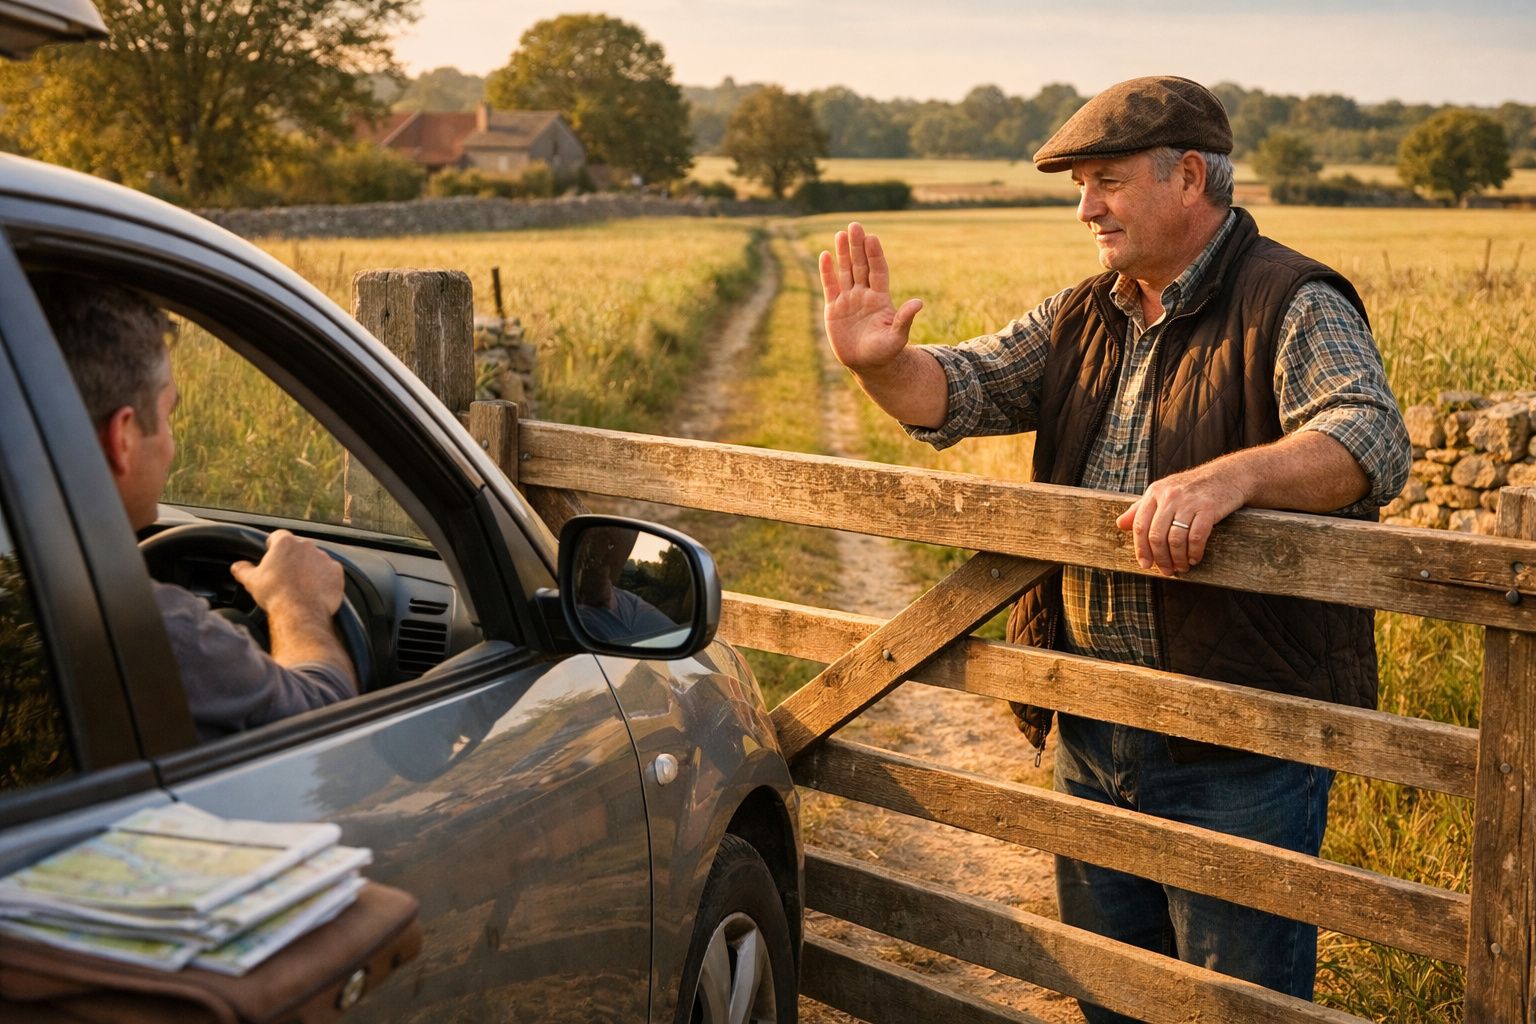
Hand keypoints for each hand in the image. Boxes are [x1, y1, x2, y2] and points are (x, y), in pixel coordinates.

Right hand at [231, 529, 343, 619]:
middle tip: (285, 575)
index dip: (274, 545)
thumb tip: (237, 566)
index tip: (271, 553)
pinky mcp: (336, 571)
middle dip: (292, 558)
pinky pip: (329, 572)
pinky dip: (324, 578)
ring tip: (301, 585)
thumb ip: (243, 569)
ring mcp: (324, 558)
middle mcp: (307, 546)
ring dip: (309, 568)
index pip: (278, 536)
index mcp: (285, 543)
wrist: (300, 612)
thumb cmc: (275, 595)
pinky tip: (315, 590)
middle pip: (298, 548)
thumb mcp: (252, 581)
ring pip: (315, 559)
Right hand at [818, 221, 923, 373]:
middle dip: (857, 246)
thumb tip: (919, 303)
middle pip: (861, 265)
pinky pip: (830, 286)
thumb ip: (905, 319)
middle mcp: (864, 294)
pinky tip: (825, 255)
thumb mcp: (897, 337)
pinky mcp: (834, 308)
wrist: (867, 365)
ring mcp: (849, 300)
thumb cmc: (885, 352)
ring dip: (843, 254)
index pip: (877, 271)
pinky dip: (827, 271)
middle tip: (855, 226)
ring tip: (841, 234)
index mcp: (880, 298)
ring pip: (845, 271)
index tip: (872, 238)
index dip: (875, 255)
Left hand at [1115, 464, 1250, 576]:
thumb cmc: (1193, 488)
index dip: (1141, 549)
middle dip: (1160, 558)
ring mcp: (1189, 501)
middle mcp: (1169, 496)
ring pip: (1175, 539)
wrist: (1228, 475)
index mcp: (1155, 492)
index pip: (1140, 525)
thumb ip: (1141, 508)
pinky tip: (1194, 558)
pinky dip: (1194, 552)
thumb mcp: (1164, 492)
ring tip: (1181, 567)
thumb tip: (1120, 524)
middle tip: (1166, 570)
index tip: (1145, 564)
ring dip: (1177, 559)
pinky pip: (1196, 537)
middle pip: (1156, 535)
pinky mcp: (1208, 508)